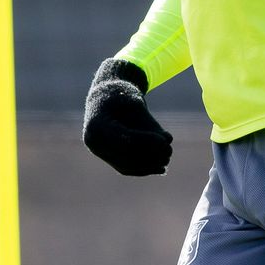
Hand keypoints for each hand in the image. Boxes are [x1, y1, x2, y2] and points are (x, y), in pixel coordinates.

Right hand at [82, 58, 172, 175]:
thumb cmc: (122, 95)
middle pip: (125, 156)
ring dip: (149, 165)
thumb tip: (168, 140)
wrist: (105, 98)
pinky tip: (161, 168)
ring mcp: (100, 152)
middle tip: (169, 151)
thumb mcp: (136, 102)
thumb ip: (150, 122)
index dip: (146, 142)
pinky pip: (127, 168)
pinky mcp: (107, 159)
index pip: (124, 139)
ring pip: (127, 166)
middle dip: (150, 155)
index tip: (165, 141)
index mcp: (96, 125)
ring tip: (167, 160)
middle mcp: (94, 143)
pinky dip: (144, 169)